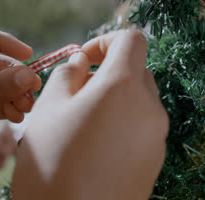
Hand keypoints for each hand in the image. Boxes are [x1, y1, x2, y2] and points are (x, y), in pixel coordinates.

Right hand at [13, 30, 168, 199]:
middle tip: (76, 94)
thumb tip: (81, 62)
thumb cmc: (52, 165)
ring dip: (114, 99)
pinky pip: (142, 127)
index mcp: (122, 86)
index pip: (131, 39)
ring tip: (82, 124)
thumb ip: (66, 75)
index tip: (84, 58)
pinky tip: (96, 147)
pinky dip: (123, 123)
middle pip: (136, 70)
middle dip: (108, 73)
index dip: (106, 40)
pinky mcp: (156, 160)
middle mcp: (149, 107)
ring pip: (140, 99)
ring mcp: (157, 136)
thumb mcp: (47, 110)